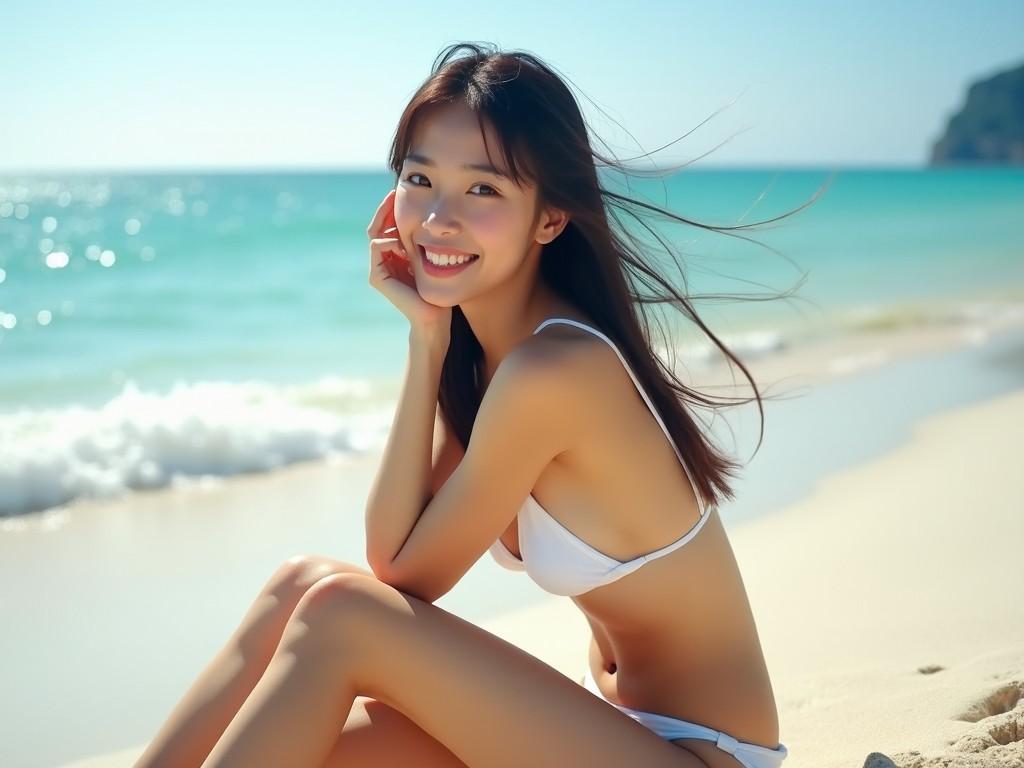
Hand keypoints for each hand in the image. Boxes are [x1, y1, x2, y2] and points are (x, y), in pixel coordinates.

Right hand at [366, 188, 452, 341]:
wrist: (435, 317)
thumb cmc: (441, 289)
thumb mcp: (433, 254)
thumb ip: (425, 237)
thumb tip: (430, 212)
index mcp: (396, 254)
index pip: (387, 224)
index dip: (392, 207)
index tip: (402, 192)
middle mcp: (385, 260)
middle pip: (377, 224)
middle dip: (386, 207)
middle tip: (396, 193)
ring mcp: (379, 268)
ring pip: (375, 232)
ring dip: (388, 221)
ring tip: (403, 216)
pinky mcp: (377, 276)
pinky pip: (376, 245)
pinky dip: (389, 239)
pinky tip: (405, 244)